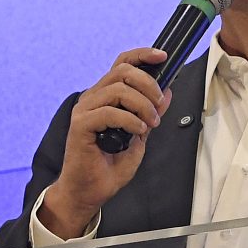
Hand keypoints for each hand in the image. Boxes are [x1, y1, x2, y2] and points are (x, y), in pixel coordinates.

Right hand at [40, 48, 173, 236]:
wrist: (90, 192)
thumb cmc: (109, 166)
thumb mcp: (140, 136)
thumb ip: (151, 114)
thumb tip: (167, 93)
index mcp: (106, 96)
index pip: (122, 63)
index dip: (142, 55)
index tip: (163, 57)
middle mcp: (93, 98)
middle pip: (123, 71)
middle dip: (148, 84)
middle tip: (158, 107)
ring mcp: (85, 110)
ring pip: (117, 89)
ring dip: (142, 105)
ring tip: (150, 124)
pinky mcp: (80, 125)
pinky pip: (109, 112)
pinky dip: (130, 120)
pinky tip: (138, 132)